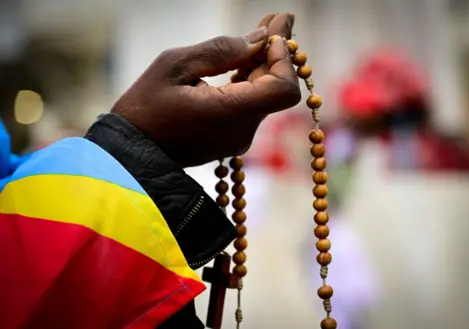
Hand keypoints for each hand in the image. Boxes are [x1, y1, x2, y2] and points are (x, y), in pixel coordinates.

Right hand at [112, 13, 300, 166]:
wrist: (132, 153)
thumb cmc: (144, 108)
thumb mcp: (174, 66)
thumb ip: (220, 50)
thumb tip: (258, 39)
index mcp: (229, 114)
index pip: (283, 89)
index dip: (283, 59)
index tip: (271, 34)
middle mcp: (242, 131)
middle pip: (276, 87)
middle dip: (277, 50)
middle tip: (278, 16)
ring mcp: (239, 138)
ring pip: (264, 94)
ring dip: (264, 62)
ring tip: (263, 29)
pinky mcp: (232, 137)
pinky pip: (251, 104)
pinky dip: (251, 79)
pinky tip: (246, 57)